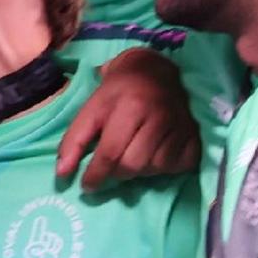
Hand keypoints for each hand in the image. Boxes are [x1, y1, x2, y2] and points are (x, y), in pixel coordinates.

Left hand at [61, 46, 199, 192]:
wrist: (156, 70)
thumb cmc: (119, 91)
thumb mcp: (92, 107)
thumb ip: (75, 139)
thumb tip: (61, 174)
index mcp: (130, 107)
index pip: (110, 153)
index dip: (95, 175)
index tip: (87, 186)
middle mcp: (158, 117)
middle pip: (133, 165)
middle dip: (117, 173)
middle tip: (111, 168)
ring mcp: (181, 126)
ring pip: (155, 168)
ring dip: (140, 171)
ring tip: (132, 156)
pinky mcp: (196, 134)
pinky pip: (178, 166)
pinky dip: (164, 167)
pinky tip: (155, 154)